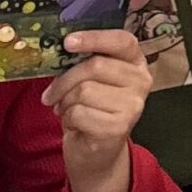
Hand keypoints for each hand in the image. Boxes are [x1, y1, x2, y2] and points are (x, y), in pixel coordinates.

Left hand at [44, 29, 148, 191]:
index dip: (94, 38)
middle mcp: (141, 81)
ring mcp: (133, 105)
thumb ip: (84, 63)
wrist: (97, 153)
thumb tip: (60, 50)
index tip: (67, 42)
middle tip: (51, 94)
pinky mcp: (120, 127)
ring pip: (84, 90)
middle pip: (95, 66)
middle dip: (64, 81)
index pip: (122, 41)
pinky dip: (68, 119)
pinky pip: (79, 112)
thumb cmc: (91, 110)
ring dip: (65, 103)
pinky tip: (75, 124)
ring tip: (67, 110)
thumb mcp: (91, 81)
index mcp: (135, 63)